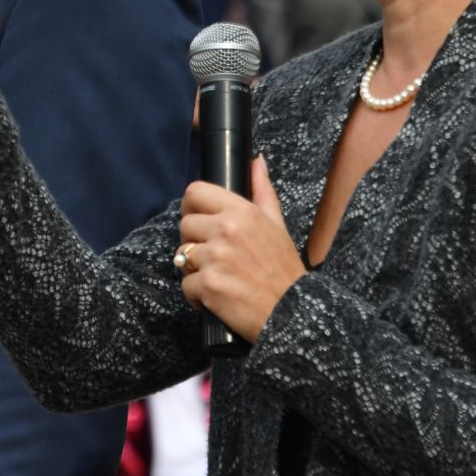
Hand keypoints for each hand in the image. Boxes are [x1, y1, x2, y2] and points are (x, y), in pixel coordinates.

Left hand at [178, 158, 306, 341]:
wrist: (293, 315)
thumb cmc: (284, 271)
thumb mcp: (277, 225)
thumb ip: (262, 191)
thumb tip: (255, 160)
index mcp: (241, 211)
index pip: (194, 192)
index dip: (192, 207)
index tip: (200, 222)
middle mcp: (225, 230)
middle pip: (185, 225)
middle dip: (195, 242)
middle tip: (216, 258)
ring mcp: (215, 258)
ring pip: (182, 256)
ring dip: (195, 270)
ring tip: (219, 278)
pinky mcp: (208, 285)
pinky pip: (185, 286)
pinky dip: (196, 296)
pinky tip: (216, 298)